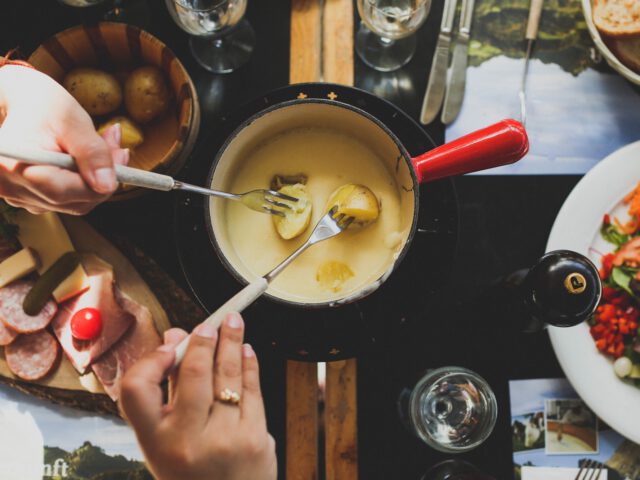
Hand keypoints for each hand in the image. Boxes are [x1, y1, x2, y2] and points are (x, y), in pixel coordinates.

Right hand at [0, 65, 127, 214]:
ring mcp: (19, 197)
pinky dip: (84, 181)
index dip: (99, 181)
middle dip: (102, 178)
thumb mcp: (71, 120)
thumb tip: (107, 186)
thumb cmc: (40, 104)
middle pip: (72, 201)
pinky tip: (88, 158)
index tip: (121, 156)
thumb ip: (92, 153)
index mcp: (11, 167)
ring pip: (75, 203)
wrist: (19, 102)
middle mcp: (10, 188)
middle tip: (118, 147)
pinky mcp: (30, 198)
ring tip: (104, 144)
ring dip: (96, 179)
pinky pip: (68, 199)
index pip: (63, 192)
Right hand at [119, 313, 276, 479]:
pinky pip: (253, 390)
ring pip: (228, 376)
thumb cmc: (192, 472)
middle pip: (193, 373)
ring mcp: (224, 440)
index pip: (136, 389)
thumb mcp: (166, 442)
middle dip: (204, 340)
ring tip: (234, 323)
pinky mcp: (255, 438)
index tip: (168, 345)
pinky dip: (249, 364)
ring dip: (232, 342)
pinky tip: (246, 350)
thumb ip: (168, 390)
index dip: (150, 360)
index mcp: (155, 442)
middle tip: (210, 323)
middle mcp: (187, 441)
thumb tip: (175, 338)